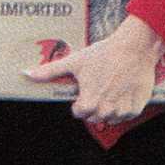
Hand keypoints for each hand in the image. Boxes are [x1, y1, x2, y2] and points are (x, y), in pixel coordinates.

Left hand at [24, 14, 164, 124]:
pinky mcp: (137, 106)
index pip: (80, 114)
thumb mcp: (75, 61)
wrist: (134, 47)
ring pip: (111, 118)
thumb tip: (28, 73)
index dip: (80, 103)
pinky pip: (127, 115)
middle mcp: (106, 109)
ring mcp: (123, 109)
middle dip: (94, 106)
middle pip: (95, 117)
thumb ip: (50, 71)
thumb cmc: (104, 53)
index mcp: (89, 102)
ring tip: (111, 89)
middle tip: (99, 88)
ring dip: (109, 108)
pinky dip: (125, 107)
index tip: (85, 92)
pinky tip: (123, 92)